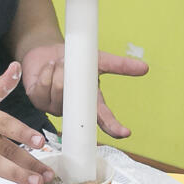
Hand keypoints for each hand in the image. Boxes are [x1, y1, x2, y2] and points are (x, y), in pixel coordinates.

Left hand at [20, 43, 148, 138]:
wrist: (48, 51)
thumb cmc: (75, 60)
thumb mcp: (99, 60)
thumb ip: (120, 65)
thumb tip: (145, 68)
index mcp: (90, 103)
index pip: (104, 119)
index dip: (114, 127)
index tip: (124, 132)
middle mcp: (74, 109)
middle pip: (75, 101)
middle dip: (72, 80)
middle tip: (69, 64)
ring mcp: (55, 107)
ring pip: (59, 89)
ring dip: (60, 69)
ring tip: (61, 63)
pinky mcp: (38, 100)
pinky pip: (44, 86)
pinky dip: (48, 70)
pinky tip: (49, 67)